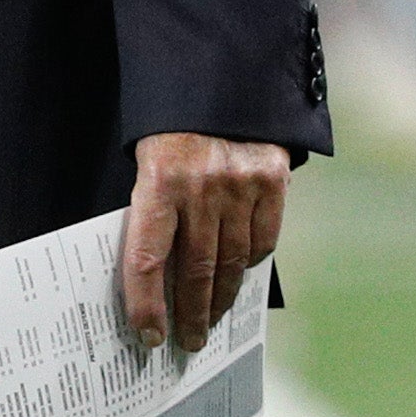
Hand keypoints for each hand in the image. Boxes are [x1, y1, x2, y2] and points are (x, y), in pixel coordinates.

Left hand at [122, 132, 288, 352]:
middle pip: (195, 268)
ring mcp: (241, 185)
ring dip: (220, 298)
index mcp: (157, 179)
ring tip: (210, 321)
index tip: (148, 334)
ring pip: (232, 260)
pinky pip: (263, 238)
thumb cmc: (167, 120)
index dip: (146, 302)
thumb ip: (150, 205)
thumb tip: (151, 269)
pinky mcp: (273, 180)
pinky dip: (250, 262)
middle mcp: (201, 187)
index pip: (146, 256)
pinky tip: (238, 277)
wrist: (218, 74)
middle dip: (189, 312)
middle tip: (187, 343)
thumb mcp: (143, 155)